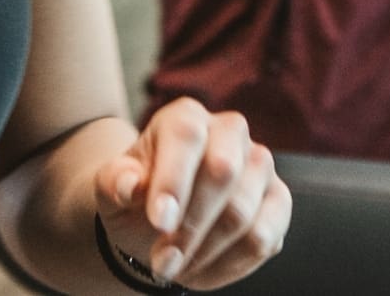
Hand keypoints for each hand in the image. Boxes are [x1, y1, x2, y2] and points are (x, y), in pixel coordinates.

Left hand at [96, 99, 290, 288]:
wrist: (159, 221)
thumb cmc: (135, 198)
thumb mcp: (111, 189)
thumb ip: (115, 181)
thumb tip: (130, 185)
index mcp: (187, 118)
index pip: (188, 138)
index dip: (174, 180)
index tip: (160, 222)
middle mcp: (231, 132)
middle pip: (224, 172)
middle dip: (190, 226)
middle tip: (161, 262)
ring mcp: (260, 166)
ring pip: (243, 212)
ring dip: (204, 252)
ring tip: (174, 268)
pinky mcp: (278, 202)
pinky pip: (263, 239)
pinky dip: (228, 265)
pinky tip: (201, 270)